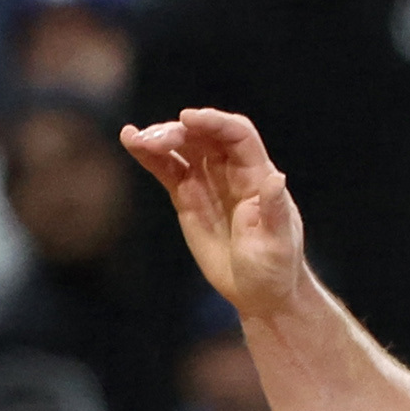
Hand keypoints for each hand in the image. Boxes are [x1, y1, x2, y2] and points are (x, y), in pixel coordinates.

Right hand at [121, 106, 314, 323]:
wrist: (259, 292)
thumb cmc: (275, 268)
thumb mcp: (278, 243)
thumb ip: (274, 210)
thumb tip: (275, 177)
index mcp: (256, 175)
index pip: (236, 135)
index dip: (213, 122)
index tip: (187, 118)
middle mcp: (231, 170)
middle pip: (203, 136)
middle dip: (179, 132)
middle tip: (155, 141)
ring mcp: (207, 181)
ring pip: (182, 147)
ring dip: (160, 138)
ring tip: (134, 139)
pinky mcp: (187, 197)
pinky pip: (167, 169)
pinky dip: (149, 156)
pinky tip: (131, 142)